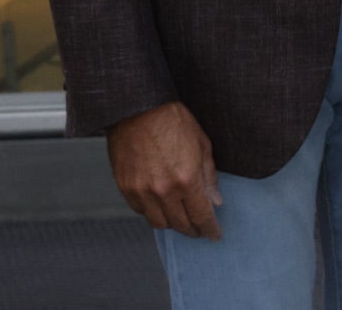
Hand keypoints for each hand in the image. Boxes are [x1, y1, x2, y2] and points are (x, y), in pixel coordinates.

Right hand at [107, 101, 222, 239]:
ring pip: (159, 223)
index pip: (201, 216)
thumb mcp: (202, 143)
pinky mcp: (125, 187)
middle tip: (199, 228)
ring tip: (180, 217)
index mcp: (187, 179)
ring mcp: (142, 191)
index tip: (214, 235)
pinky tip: (160, 205)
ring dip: (172, 223)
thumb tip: (216, 201)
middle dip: (193, 229)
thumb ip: (209, 176)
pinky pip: (140, 211)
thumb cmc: (172, 120)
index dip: (210, 229)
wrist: (137, 107)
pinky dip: (152, 212)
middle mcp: (163, 190)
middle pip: (180, 224)